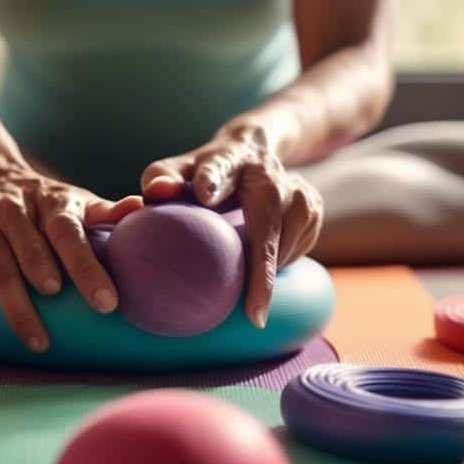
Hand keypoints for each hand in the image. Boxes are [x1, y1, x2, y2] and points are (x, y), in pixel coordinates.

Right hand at [0, 163, 141, 351]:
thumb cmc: (42, 207)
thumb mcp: (74, 206)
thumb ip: (106, 214)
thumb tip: (140, 208)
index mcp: (64, 201)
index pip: (88, 223)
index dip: (105, 251)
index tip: (118, 289)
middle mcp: (35, 203)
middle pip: (62, 233)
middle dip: (84, 267)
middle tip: (105, 303)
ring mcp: (2, 216)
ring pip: (22, 251)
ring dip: (39, 279)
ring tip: (56, 313)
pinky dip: (11, 303)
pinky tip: (27, 332)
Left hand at [140, 120, 323, 328]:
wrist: (251, 151)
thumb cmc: (203, 172)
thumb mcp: (179, 170)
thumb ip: (161, 179)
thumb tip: (149, 196)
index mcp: (228, 159)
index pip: (218, 167)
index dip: (211, 179)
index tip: (204, 193)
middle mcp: (266, 171)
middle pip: (267, 220)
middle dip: (262, 269)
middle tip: (254, 312)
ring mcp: (296, 186)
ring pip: (290, 237)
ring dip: (272, 270)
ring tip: (255, 299)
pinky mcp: (314, 203)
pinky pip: (303, 243)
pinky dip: (285, 261)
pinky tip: (269, 269)